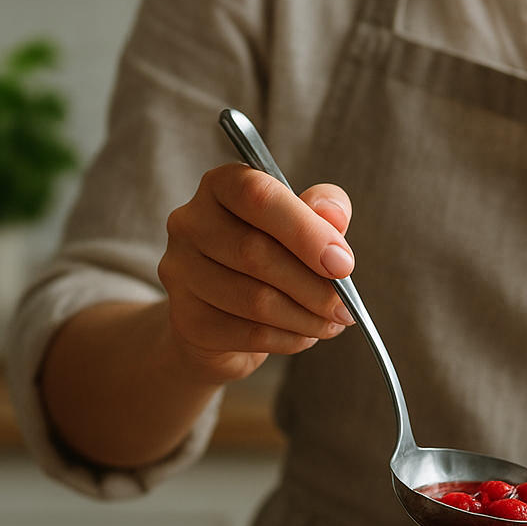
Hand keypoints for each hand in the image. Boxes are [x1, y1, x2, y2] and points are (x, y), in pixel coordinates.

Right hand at [158, 163, 356, 383]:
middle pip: (256, 252)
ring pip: (254, 299)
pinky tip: (305, 336)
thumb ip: (322, 211)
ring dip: (306, 317)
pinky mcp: (187, 319)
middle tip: (345, 307)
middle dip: (314, 285)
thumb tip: (335, 215)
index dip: (305, 230)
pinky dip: (289, 338)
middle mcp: (190, 223)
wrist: (221, 318)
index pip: (257, 195)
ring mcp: (181, 272)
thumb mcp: (302, 225)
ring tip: (331, 323)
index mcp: (221, 186)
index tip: (344, 263)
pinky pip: (248, 334)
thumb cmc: (269, 258)